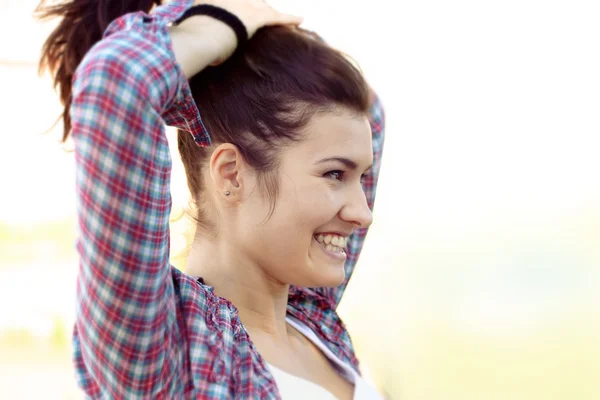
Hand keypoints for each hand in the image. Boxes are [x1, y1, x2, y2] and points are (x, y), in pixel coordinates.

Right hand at [170, 0, 302, 75]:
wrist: (197, 37)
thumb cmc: (188, 41)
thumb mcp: (188, 34)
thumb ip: (195, 37)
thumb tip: (195, 52)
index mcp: (210, 1)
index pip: (228, 3)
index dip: (236, 8)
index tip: (237, 14)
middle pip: (248, 2)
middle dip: (256, 6)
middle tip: (261, 14)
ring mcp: (241, 5)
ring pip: (262, 7)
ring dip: (272, 14)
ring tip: (285, 19)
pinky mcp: (254, 17)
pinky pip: (275, 17)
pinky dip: (288, 19)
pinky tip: (301, 20)